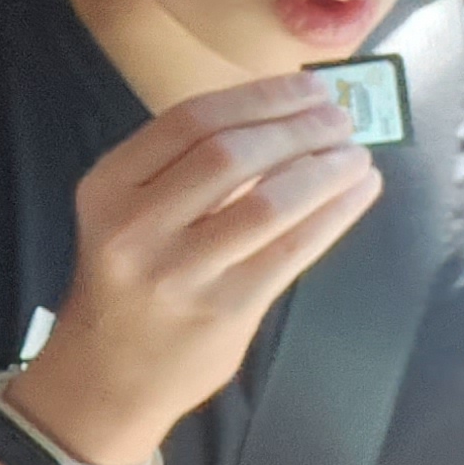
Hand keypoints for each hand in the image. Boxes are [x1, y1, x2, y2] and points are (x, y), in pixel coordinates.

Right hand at [15, 71, 380, 464]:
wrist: (105, 377)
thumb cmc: (127, 282)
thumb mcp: (124, 215)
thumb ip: (181, 171)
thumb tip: (283, 117)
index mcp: (107, 189)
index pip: (189, 122)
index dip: (259, 97)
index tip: (307, 87)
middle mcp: (136, 227)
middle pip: (230, 155)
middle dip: (297, 128)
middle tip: (338, 119)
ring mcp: (181, 272)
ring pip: (269, 203)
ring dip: (325, 169)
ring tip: (354, 155)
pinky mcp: (226, 310)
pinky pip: (293, 250)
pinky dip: (335, 213)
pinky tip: (357, 193)